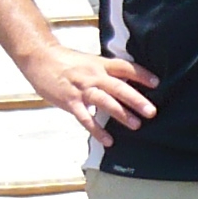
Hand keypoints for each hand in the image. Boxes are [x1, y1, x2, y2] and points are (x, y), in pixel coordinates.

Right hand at [23, 46, 156, 142]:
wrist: (40, 58)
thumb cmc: (66, 61)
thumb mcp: (89, 62)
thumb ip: (105, 72)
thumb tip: (124, 83)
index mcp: (100, 64)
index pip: (125, 68)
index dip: (141, 75)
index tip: (157, 83)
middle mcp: (94, 76)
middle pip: (119, 87)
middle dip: (136, 100)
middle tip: (151, 112)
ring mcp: (82, 89)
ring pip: (105, 102)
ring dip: (121, 114)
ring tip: (136, 125)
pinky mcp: (70, 101)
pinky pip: (86, 118)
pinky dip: (97, 130)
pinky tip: (108, 140)